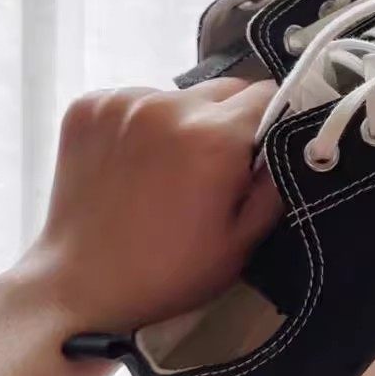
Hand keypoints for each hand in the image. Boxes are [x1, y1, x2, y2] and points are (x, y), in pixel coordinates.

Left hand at [11, 79, 282, 332]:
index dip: (274, 121)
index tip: (263, 152)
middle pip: (226, 88)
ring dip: (187, 121)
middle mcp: (168, 106)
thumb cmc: (170, 272)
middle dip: (232, 121)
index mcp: (213, 137)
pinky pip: (138, 99)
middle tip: (217, 168)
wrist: (81, 287)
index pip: (268, 94)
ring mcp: (122, 102)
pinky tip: (135, 163)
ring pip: (181, 95)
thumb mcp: (243, 241)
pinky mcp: (87, 107)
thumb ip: (276, 184)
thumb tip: (293, 146)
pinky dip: (144, 122)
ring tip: (169, 169)